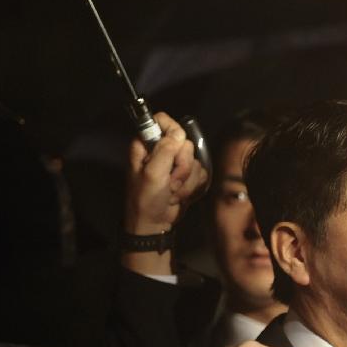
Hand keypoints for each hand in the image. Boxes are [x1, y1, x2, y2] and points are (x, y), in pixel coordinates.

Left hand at [122, 112, 207, 275]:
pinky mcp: (187, 176)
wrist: (154, 224)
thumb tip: (179, 133)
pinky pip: (201, 173)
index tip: (175, 145)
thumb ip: (165, 151)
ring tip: (172, 191)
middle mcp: (161, 151)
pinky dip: (192, 186)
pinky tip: (179, 195)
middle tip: (170, 179)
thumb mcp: (152, 174)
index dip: (172, 130)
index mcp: (146, 145)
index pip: (162, 121)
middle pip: (184, 143)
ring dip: (186, 180)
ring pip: (195, 160)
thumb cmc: (146, 199)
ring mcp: (175, 164)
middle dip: (181, 165)